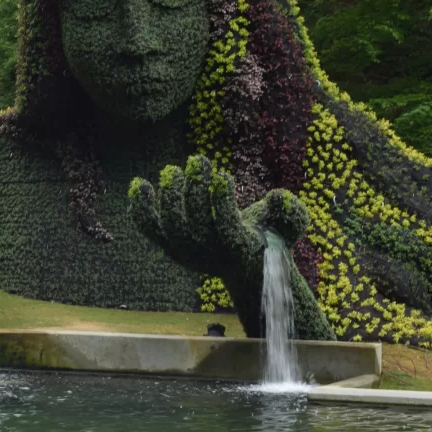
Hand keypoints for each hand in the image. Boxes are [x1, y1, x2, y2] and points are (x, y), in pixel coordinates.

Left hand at [128, 154, 331, 339]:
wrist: (245, 269)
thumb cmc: (268, 238)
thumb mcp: (290, 226)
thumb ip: (292, 212)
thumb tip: (276, 197)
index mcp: (239, 248)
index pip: (225, 229)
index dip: (221, 202)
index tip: (223, 176)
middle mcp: (209, 255)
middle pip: (193, 226)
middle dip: (194, 191)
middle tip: (198, 162)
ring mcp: (185, 252)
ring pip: (171, 226)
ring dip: (170, 195)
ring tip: (175, 170)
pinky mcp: (169, 245)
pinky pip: (149, 228)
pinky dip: (140, 207)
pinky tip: (139, 184)